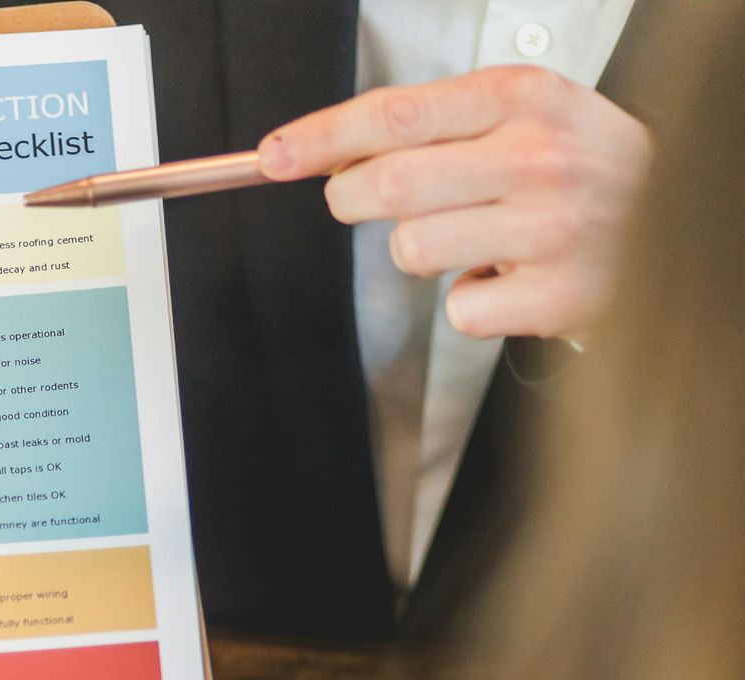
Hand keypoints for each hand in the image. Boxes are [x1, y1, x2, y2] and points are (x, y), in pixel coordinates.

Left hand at [259, 66, 650, 340]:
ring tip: (475, 237)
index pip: (395, 116)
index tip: (273, 157)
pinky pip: (458, 309)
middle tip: (369, 201)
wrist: (675, 209)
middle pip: (388, 186)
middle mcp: (538, 159)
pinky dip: (470, 301)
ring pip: (413, 251)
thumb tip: (332, 154)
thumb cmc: (577, 162)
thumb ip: (431, 126)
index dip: (321, 138)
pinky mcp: (556, 295)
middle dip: (354, 200)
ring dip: (424, 252)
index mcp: (521, 100)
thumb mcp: (518, 113)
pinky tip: (509, 275)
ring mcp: (550, 229)